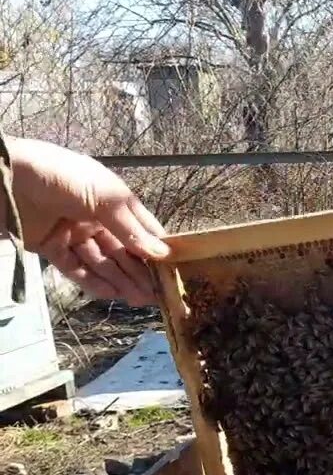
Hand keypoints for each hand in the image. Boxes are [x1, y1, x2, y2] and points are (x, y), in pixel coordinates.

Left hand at [8, 138, 168, 305]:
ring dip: (120, 280)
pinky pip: (75, 267)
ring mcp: (72, 232)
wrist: (3, 176)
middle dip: (139, 271)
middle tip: (156, 295)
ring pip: (101, 261)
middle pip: (123, 249)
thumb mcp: (104, 196)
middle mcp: (94, 217)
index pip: (142, 227)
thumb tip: (161, 254)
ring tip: (138, 299)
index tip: (174, 270)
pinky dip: (92, 281)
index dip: (157, 247)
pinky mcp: (49, 246)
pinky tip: (112, 294)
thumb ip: (130, 228)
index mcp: (111, 199)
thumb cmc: (58, 175)